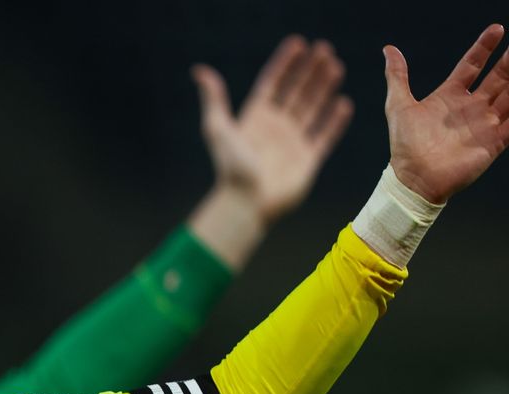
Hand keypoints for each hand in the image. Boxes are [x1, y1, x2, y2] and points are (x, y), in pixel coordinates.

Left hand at [194, 36, 352, 224]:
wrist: (247, 202)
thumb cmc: (231, 166)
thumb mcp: (217, 128)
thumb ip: (214, 99)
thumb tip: (200, 71)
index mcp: (254, 119)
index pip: (272, 84)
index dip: (284, 64)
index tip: (298, 43)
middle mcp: (274, 128)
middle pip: (295, 92)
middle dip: (309, 71)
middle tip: (324, 49)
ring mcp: (292, 143)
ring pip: (312, 109)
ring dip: (324, 87)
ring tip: (335, 66)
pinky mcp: (308, 160)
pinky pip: (325, 136)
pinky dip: (335, 121)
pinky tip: (343, 103)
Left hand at [385, 24, 508, 202]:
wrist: (413, 179)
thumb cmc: (405, 144)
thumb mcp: (398, 105)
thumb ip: (397, 77)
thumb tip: (388, 49)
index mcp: (450, 96)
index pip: (472, 65)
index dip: (484, 47)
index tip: (497, 29)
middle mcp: (470, 107)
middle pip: (497, 78)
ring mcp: (484, 124)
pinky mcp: (493, 142)